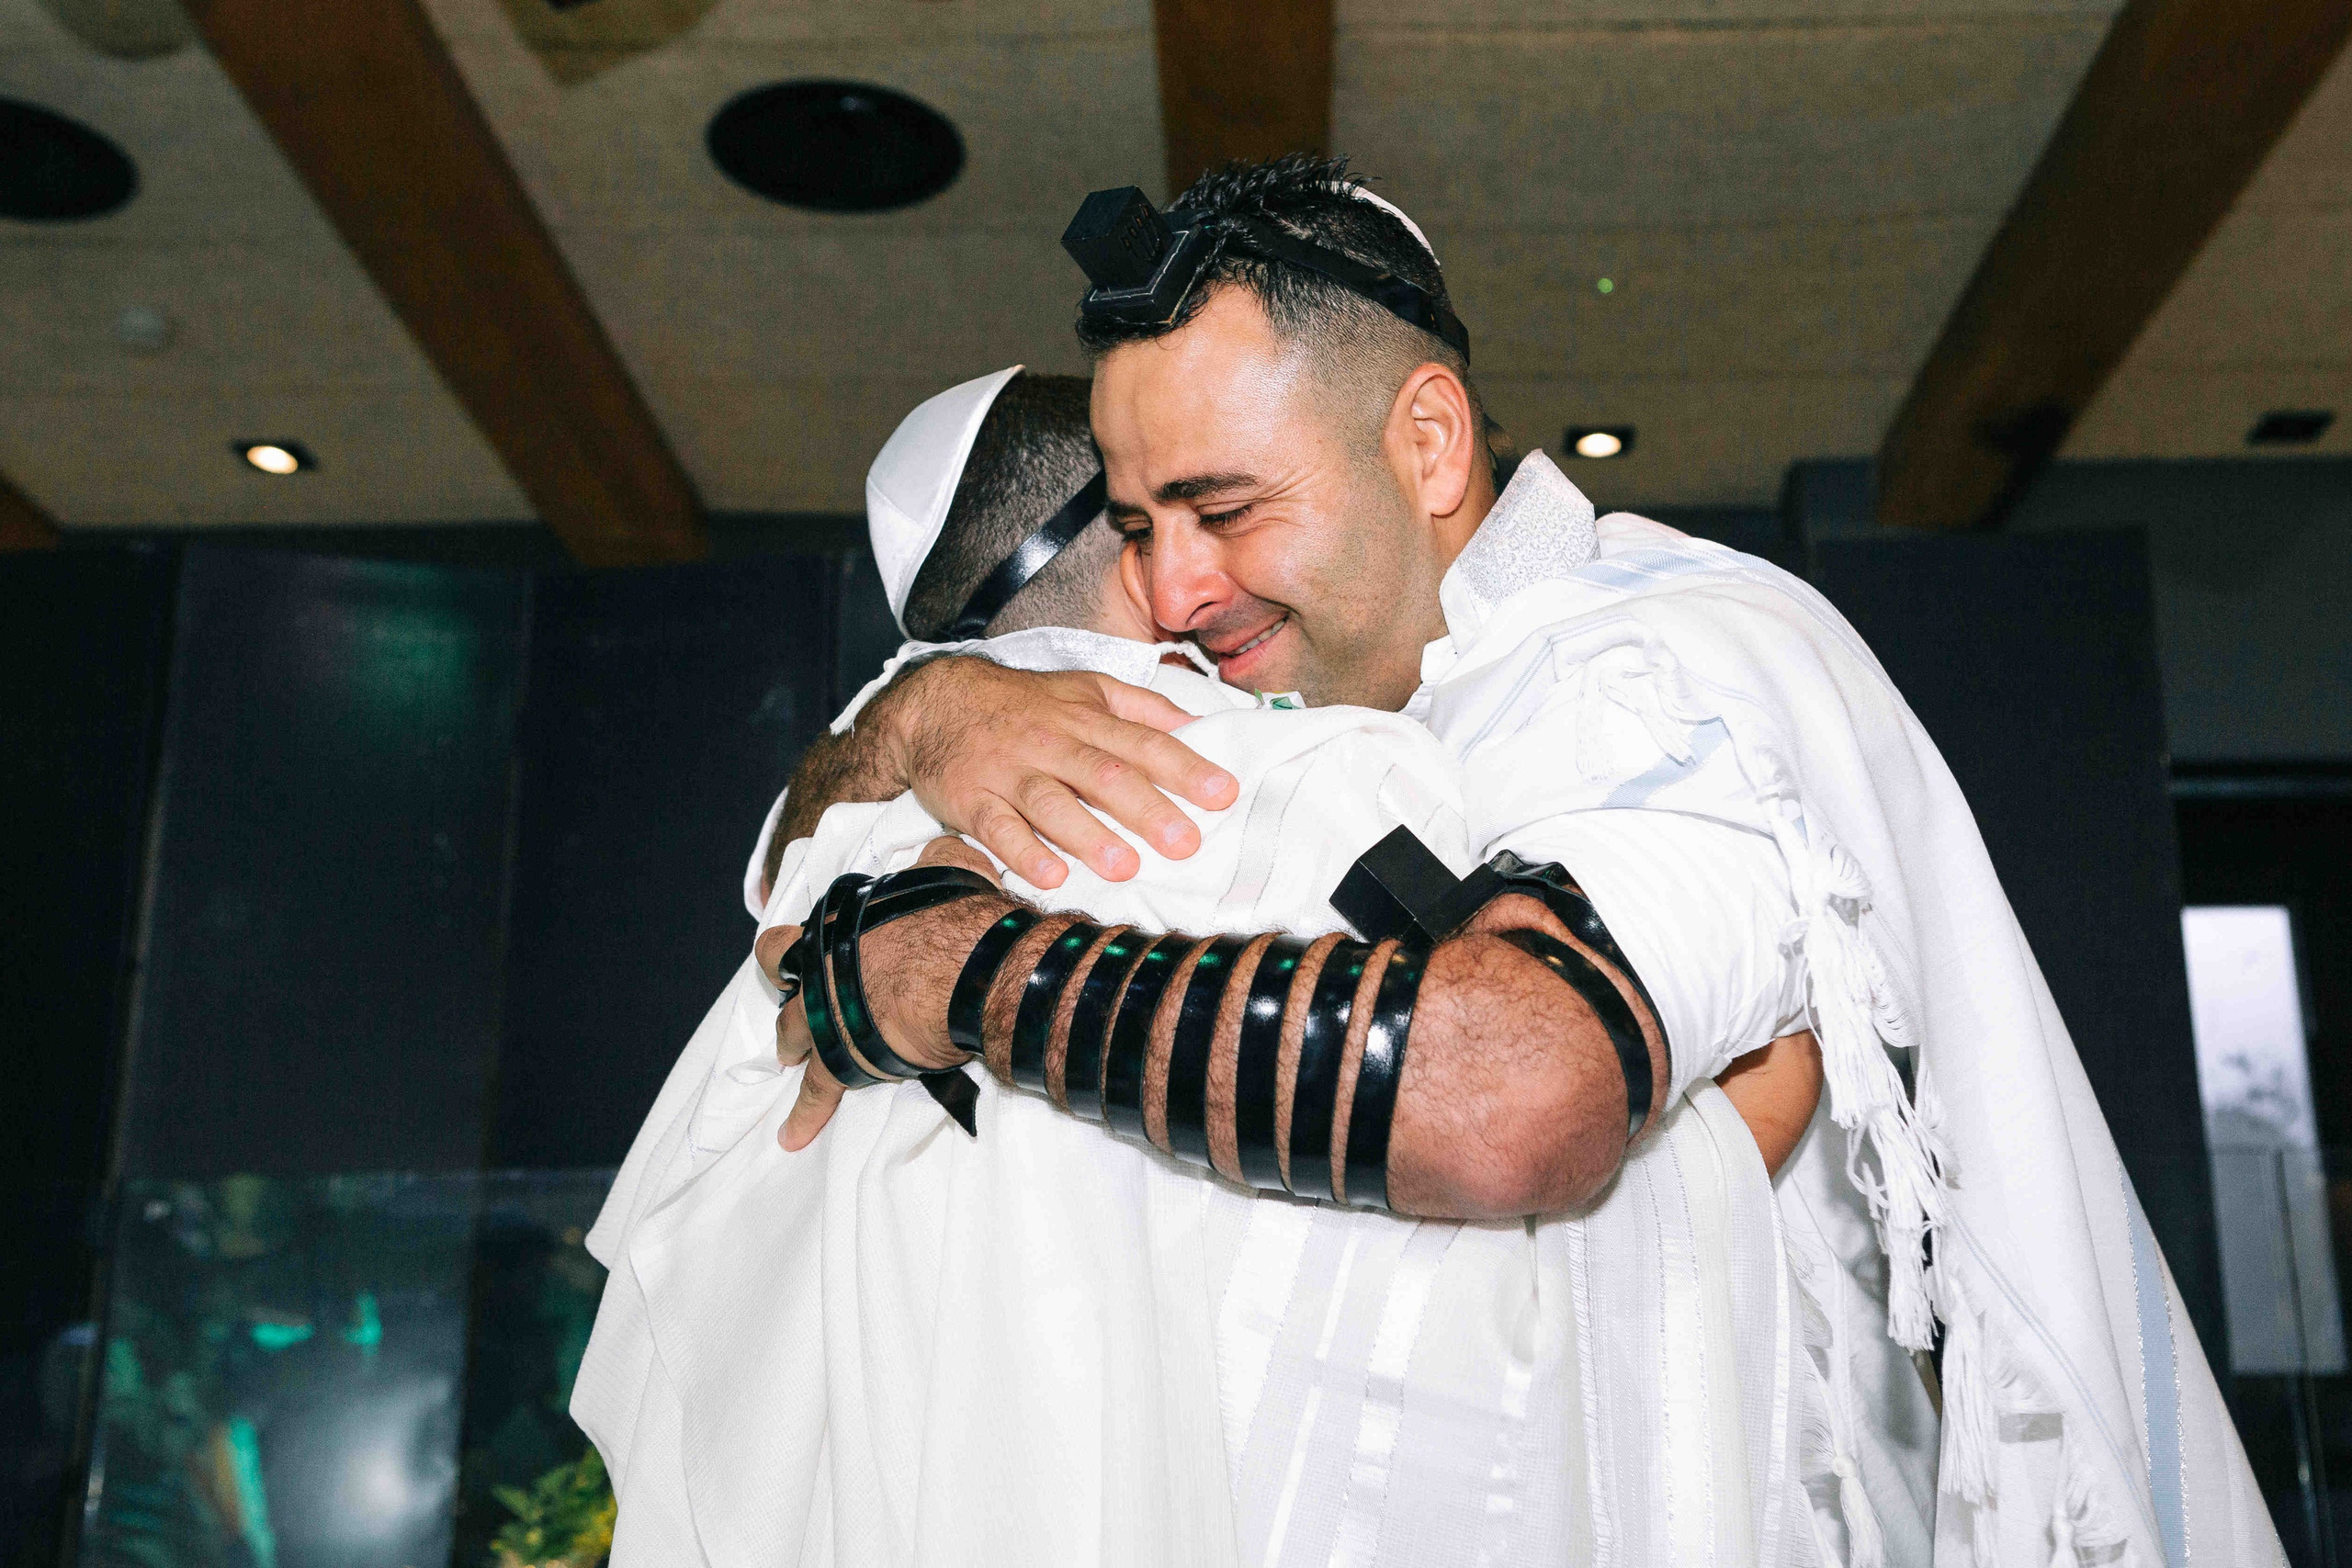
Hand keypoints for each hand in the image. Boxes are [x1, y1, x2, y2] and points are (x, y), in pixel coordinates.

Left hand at [755, 837, 1006, 1150]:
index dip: (784, 950)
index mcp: (842, 928)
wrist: (975, 969)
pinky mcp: (846, 1058)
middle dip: (790, 999)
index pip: (786, 938)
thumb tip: (941, 846)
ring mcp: (828, 1015)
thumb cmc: (965, 918)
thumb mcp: (950, 868)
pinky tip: (790, 1137)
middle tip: (797, 1008)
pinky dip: (804, 1116)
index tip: (787, 957)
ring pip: (794, 1036)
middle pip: (786, 988)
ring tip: (791, 1061)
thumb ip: (935, 858)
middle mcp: (823, 970)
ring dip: (794, 1046)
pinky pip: (819, 1093)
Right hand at [874, 658, 1237, 888]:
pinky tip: (1051, 876)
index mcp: (1086, 719)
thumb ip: (1143, 708)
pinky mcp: (973, 799)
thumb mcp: (1086, 689)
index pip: (1144, 743)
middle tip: (1185, 843)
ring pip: (1051, 803)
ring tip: (1125, 867)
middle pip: (1104, 775)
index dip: (1185, 768)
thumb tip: (1199, 725)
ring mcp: (1010, 772)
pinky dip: (1023, 852)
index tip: (1223, 794)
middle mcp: (1052, 744)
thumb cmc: (1024, 703)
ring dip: (1088, 835)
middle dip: (1147, 809)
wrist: (936, 702)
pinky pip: (998, 827)